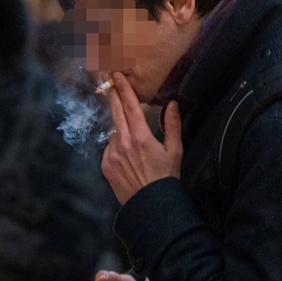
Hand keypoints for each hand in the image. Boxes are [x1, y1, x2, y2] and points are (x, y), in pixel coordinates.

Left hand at [102, 72, 182, 204]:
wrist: (150, 206)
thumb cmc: (166, 178)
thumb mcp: (175, 151)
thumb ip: (172, 125)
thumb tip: (172, 104)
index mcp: (142, 137)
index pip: (130, 106)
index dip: (123, 88)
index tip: (116, 74)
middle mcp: (124, 143)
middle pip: (115, 111)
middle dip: (112, 93)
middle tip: (106, 76)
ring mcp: (112, 154)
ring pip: (114, 132)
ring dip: (120, 129)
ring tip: (134, 143)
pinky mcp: (106, 165)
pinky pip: (110, 148)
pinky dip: (117, 147)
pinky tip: (128, 158)